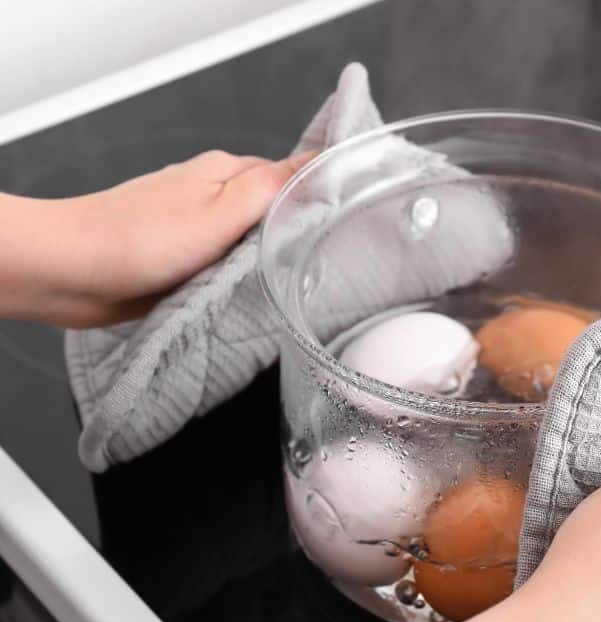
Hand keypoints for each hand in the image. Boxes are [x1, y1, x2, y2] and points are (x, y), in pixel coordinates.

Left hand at [0, 149, 312, 326]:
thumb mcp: (222, 211)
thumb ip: (274, 189)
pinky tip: (249, 298)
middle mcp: (215, 196)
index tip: (348, 224)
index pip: (294, 177)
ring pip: (255, 244)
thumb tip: (322, 165)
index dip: (322, 198)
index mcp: (228, 173)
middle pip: (278, 213)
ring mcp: (200, 229)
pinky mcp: (186, 261)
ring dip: (267, 264)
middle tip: (321, 267)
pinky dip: (241, 282)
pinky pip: (229, 269)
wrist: (73, 273)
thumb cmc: (140, 240)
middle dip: (297, 237)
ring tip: (288, 286)